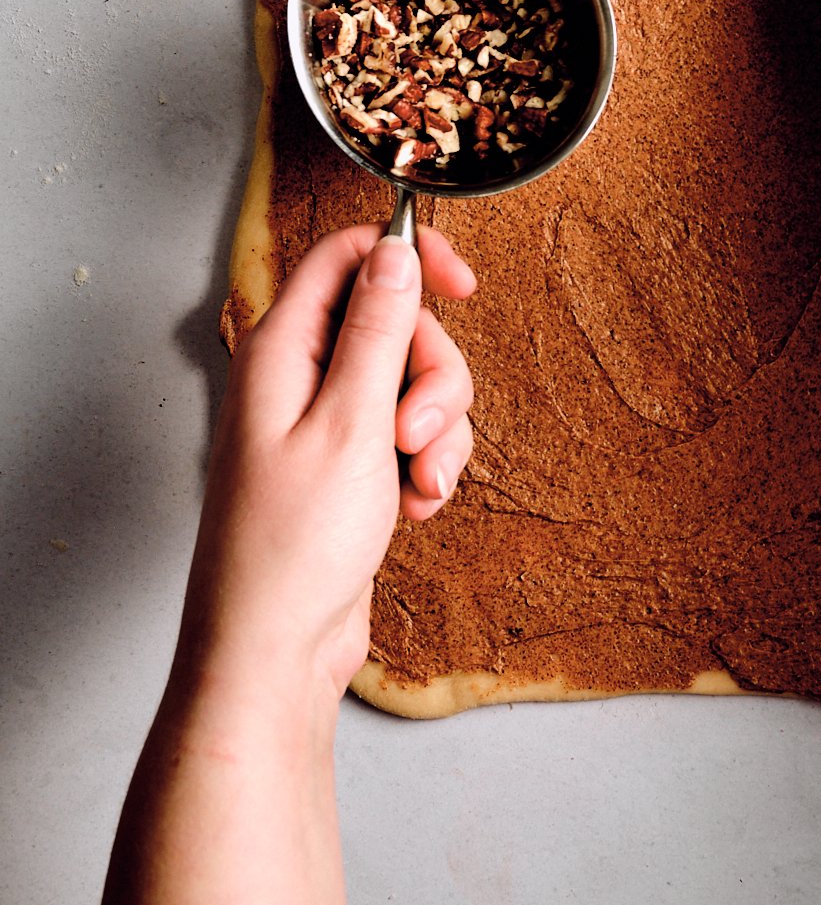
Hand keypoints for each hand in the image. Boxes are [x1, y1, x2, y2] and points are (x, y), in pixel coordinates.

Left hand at [176, 224, 475, 704]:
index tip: (462, 286)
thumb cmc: (291, 550)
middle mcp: (298, 377)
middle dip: (432, 375)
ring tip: (419, 483)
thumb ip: (378, 329)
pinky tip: (414, 505)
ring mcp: (324, 423)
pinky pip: (410, 435)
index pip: (349, 256)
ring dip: (437, 430)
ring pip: (412, 382)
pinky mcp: (349, 466)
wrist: (275, 654)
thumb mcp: (351, 424)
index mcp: (282, 349)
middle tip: (417, 433)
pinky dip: (427, 465)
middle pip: (397, 324)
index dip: (410, 257)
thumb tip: (395, 251)